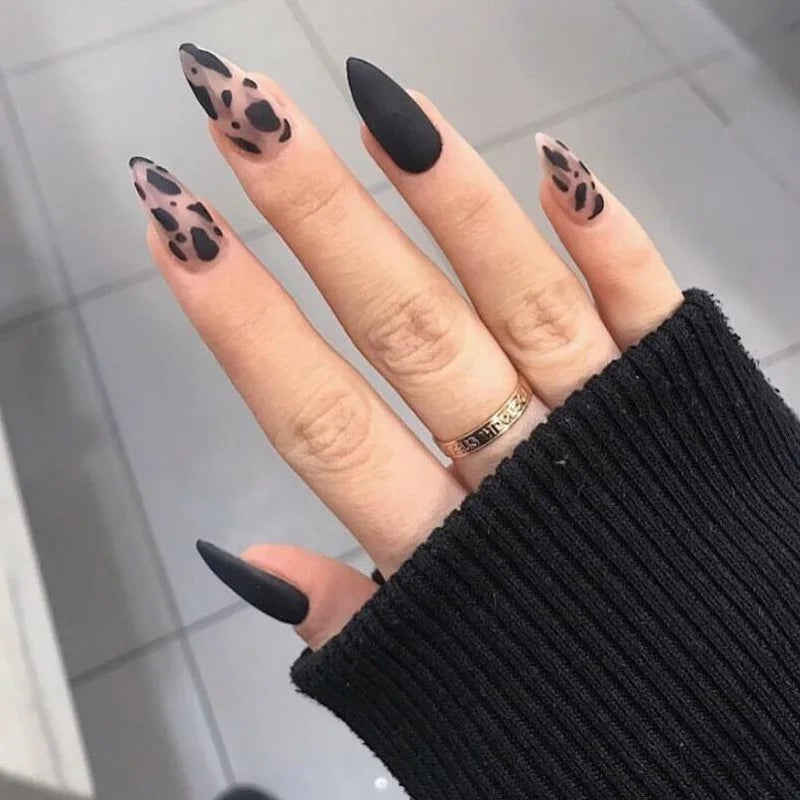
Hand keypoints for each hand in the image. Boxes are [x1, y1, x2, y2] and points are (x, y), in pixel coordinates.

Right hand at [130, 49, 682, 649]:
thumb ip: (351, 615)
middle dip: (316, 218)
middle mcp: (521, 475)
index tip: (174, 228)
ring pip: (518, 299)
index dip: (242, 325)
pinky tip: (557, 162)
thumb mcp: (438, 680)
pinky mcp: (686, 400)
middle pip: (404, 331)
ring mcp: (609, 428)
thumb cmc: (574, 703)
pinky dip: (604, 237)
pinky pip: (645, 307)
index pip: (319, 420)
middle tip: (241, 111)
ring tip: (377, 104)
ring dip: (446, 199)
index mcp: (443, 551)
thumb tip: (245, 564)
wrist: (733, 726)